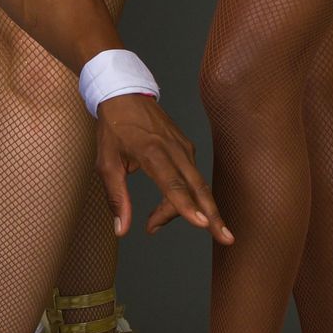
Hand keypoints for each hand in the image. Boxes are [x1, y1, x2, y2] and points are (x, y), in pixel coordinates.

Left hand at [95, 94, 231, 242]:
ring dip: (188, 210)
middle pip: (198, 187)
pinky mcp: (188, 147)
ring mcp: (184, 147)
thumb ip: (116, 197)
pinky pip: (192, 177)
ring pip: (196, 185)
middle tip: (226, 239)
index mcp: (152, 151)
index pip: (174, 184)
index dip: (187, 206)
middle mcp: (174, 149)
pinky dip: (185, 195)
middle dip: (213, 216)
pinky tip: (167, 205)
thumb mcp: (106, 163)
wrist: (125, 93)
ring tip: (155, 223)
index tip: (203, 224)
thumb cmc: (114, 128)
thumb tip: (121, 230)